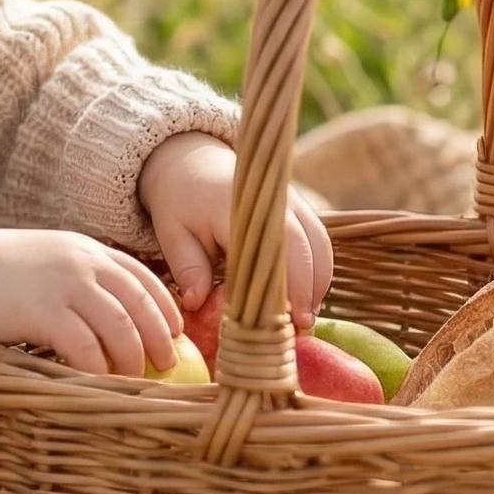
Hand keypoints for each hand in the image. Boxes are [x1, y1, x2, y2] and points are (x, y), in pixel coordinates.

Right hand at [0, 219, 181, 376]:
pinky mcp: (44, 312)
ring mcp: (65, 286)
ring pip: (120, 328)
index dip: (166, 307)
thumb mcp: (47, 259)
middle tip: (166, 364)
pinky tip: (99, 383)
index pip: (143, 277)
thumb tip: (112, 312)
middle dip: (160, 338)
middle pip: (140, 304)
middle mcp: (83, 263)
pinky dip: (98, 369)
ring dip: (133, 359)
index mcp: (87, 249)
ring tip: (134, 380)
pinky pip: (86, 348)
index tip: (176, 333)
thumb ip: (79, 275)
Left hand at [137, 132, 333, 327]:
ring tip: (305, 319)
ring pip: (320, 245)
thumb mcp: (172, 232)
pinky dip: (318, 270)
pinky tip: (307, 299)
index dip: (289, 283)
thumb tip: (195, 303)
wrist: (192, 165)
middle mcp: (274, 201)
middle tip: (302, 328)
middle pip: (308, 246)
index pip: (275, 246)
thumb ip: (187, 267)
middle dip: (309, 289)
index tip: (291, 317)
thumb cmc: (181, 203)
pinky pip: (319, 241)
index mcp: (239, 206)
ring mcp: (292, 202)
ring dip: (318, 282)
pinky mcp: (300, 209)